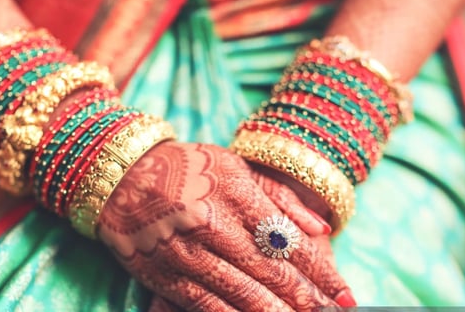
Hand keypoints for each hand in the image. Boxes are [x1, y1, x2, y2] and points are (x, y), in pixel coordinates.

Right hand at [97, 142, 349, 310]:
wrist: (120, 178)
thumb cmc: (187, 169)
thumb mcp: (235, 167)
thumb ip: (279, 196)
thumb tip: (321, 228)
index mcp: (235, 193)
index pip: (288, 240)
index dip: (321, 272)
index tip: (345, 293)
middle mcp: (212, 224)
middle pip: (270, 271)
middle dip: (308, 299)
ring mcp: (187, 254)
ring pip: (242, 294)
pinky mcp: (166, 277)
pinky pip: (207, 306)